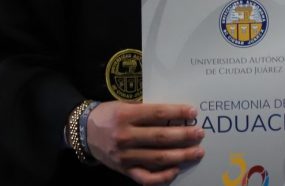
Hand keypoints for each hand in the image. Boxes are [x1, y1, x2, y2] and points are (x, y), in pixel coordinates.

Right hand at [86, 102, 204, 184]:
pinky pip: (146, 177)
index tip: (193, 112)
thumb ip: (145, 110)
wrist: (84, 132)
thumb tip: (174, 113)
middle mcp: (124, 137)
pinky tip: (176, 170)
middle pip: (161, 138)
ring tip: (197, 151)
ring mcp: (125, 156)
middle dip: (184, 136)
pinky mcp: (124, 170)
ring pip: (158, 158)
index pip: (157, 114)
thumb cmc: (108, 115)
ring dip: (181, 155)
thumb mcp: (123, 105)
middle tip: (200, 133)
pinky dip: (163, 176)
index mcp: (125, 116)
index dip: (177, 113)